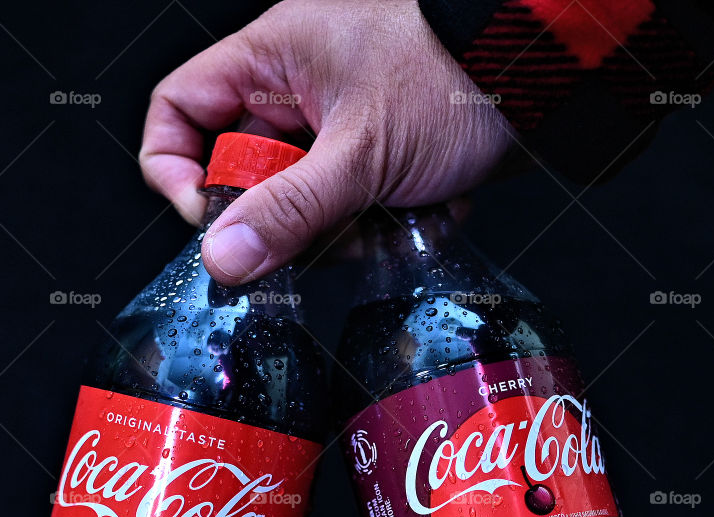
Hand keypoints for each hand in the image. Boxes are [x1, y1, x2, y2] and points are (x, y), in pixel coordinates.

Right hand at [140, 0, 512, 283]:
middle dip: (281, 218)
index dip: (177, 169)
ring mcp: (331, 131)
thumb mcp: (361, 153)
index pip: (179, 111)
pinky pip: (341, 215)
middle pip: (240, 176)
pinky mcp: (366, 162)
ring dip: (336, 232)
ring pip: (294, 207)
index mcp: (271, 60)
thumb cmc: (451, 78)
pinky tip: (411, 216)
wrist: (536, 82)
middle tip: (320, 229)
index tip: (208, 218)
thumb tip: (222, 258)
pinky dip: (373, 228)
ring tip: (384, 220)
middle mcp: (293, 93)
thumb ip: (289, 211)